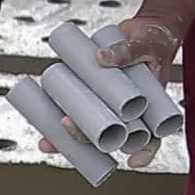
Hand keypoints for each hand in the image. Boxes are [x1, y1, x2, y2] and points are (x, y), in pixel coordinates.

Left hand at [39, 16, 180, 167]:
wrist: (140, 32)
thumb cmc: (153, 42)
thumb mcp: (147, 44)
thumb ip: (128, 51)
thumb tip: (101, 57)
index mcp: (148, 109)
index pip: (150, 138)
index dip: (144, 152)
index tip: (134, 162)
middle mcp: (126, 114)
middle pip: (108, 136)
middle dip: (86, 138)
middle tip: (67, 127)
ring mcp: (106, 107)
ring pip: (88, 130)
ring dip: (66, 139)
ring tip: (47, 142)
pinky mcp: (90, 98)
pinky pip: (74, 112)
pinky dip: (57, 118)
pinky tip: (41, 122)